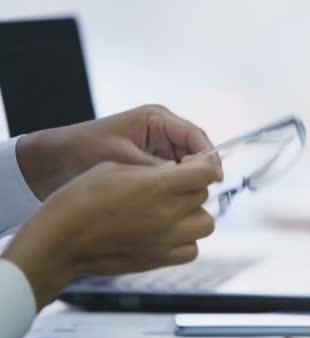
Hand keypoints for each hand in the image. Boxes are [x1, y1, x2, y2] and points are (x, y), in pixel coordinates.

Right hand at [2, 158, 220, 309]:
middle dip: (193, 187)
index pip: (206, 172)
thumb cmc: (81, 199)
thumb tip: (175, 172)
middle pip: (204, 196)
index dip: (205, 165)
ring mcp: (165, 240)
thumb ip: (152, 169)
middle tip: (176, 186)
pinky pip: (191, 250)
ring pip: (205, 224)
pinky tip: (168, 232)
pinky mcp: (158, 260)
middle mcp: (167, 213)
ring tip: (174, 211)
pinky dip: (186, 240)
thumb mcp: (116, 167)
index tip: (195, 165)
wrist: (60, 239)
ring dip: (194, 215)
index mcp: (157, 185)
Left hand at [16, 104, 217, 199]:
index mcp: (156, 119)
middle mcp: (160, 131)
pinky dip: (173, 188)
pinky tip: (172, 203)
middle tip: (199, 196)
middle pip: (193, 152)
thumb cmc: (82, 150)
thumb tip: (184, 180)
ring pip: (184, 167)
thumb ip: (154, 168)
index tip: (214, 178)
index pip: (194, 136)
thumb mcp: (121, 159)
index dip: (208, 156)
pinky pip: (170, 176)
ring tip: (185, 202)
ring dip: (186, 182)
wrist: (52, 161)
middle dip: (198, 172)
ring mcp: (155, 148)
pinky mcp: (149, 163)